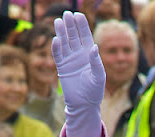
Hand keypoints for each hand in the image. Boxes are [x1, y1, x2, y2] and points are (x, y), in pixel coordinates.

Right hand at [52, 11, 104, 136]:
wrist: (84, 105)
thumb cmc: (95, 92)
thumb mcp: (99, 77)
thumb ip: (96, 62)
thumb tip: (94, 47)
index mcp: (90, 55)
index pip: (85, 36)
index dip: (82, 25)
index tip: (78, 15)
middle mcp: (79, 55)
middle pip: (73, 36)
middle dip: (70, 25)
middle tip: (67, 14)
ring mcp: (69, 60)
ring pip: (64, 43)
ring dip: (61, 32)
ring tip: (58, 21)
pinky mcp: (62, 68)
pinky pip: (57, 55)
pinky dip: (56, 48)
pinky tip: (55, 40)